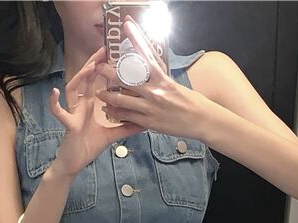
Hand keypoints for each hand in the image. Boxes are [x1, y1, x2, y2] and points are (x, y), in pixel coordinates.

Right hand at [49, 44, 144, 177]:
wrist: (74, 162)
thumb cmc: (89, 146)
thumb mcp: (112, 135)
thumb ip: (126, 127)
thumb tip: (144, 123)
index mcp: (91, 104)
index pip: (97, 80)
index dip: (105, 67)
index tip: (116, 54)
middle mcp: (81, 104)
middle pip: (86, 78)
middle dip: (94, 63)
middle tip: (104, 49)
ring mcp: (74, 112)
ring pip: (73, 89)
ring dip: (80, 77)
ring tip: (89, 67)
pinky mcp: (69, 124)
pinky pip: (59, 112)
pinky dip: (55, 103)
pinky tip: (54, 92)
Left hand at [93, 17, 202, 138]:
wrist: (199, 120)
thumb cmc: (188, 100)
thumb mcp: (172, 82)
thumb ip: (158, 75)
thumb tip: (148, 64)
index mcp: (161, 77)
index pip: (146, 53)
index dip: (135, 38)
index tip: (127, 25)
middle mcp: (154, 90)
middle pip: (125, 78)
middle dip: (108, 72)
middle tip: (98, 67)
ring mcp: (150, 107)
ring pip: (121, 99)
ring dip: (108, 96)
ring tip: (100, 93)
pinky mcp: (148, 122)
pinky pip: (127, 116)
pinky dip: (117, 113)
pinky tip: (109, 111)